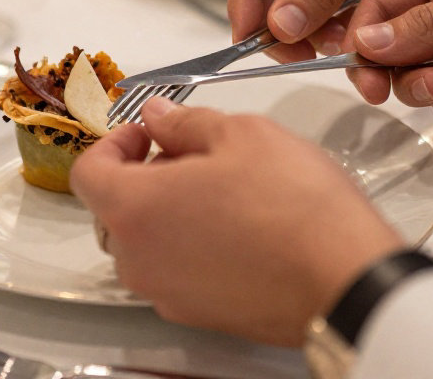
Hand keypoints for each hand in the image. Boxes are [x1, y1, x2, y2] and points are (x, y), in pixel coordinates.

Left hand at [70, 97, 402, 346]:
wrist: (344, 280)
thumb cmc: (295, 209)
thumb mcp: (242, 134)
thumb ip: (186, 123)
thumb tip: (159, 117)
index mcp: (134, 208)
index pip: (88, 172)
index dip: (114, 142)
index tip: (145, 131)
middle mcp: (138, 259)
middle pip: (113, 209)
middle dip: (142, 174)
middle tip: (187, 152)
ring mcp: (166, 293)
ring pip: (145, 243)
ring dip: (167, 211)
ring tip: (219, 188)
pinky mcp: (199, 314)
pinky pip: (175, 271)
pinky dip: (190, 244)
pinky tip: (236, 225)